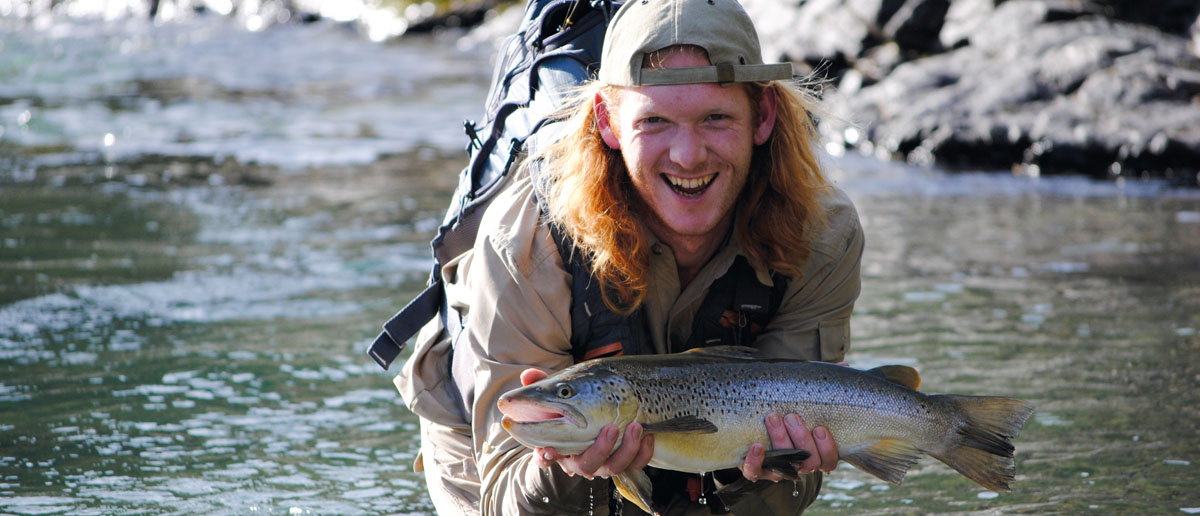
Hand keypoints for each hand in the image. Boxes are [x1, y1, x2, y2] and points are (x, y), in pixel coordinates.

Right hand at [519, 368, 654, 478]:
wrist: (603, 415)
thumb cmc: (576, 406)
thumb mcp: (559, 394)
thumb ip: (542, 385)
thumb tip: (527, 375)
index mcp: (559, 446)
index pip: (546, 457)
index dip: (546, 457)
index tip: (548, 451)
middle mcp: (580, 460)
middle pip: (586, 465)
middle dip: (600, 449)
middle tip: (611, 428)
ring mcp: (603, 463)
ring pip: (614, 467)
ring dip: (627, 449)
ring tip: (636, 425)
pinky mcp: (625, 461)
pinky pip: (636, 465)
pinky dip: (643, 452)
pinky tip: (647, 434)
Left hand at [739, 412, 838, 481]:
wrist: (750, 434)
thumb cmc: (784, 418)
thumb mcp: (800, 412)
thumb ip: (811, 404)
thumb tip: (820, 375)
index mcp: (814, 456)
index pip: (828, 461)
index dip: (827, 447)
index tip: (819, 428)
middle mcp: (798, 466)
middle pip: (809, 463)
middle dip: (801, 438)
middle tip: (791, 417)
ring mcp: (777, 470)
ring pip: (785, 466)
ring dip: (780, 440)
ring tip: (773, 418)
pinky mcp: (756, 470)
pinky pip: (755, 472)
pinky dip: (756, 460)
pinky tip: (757, 446)